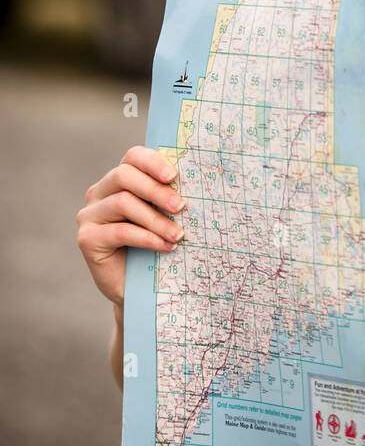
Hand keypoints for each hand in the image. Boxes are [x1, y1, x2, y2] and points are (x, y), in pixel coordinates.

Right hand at [76, 146, 186, 307]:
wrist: (140, 288)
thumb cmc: (156, 244)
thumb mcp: (163, 215)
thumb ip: (169, 196)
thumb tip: (196, 181)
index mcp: (119, 180)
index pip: (133, 157)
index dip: (153, 162)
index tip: (174, 177)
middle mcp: (99, 193)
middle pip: (124, 175)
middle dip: (156, 190)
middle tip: (181, 207)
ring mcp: (89, 215)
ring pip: (123, 202)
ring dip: (156, 219)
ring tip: (178, 234)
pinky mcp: (87, 239)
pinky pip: (120, 231)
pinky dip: (147, 238)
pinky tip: (166, 247)